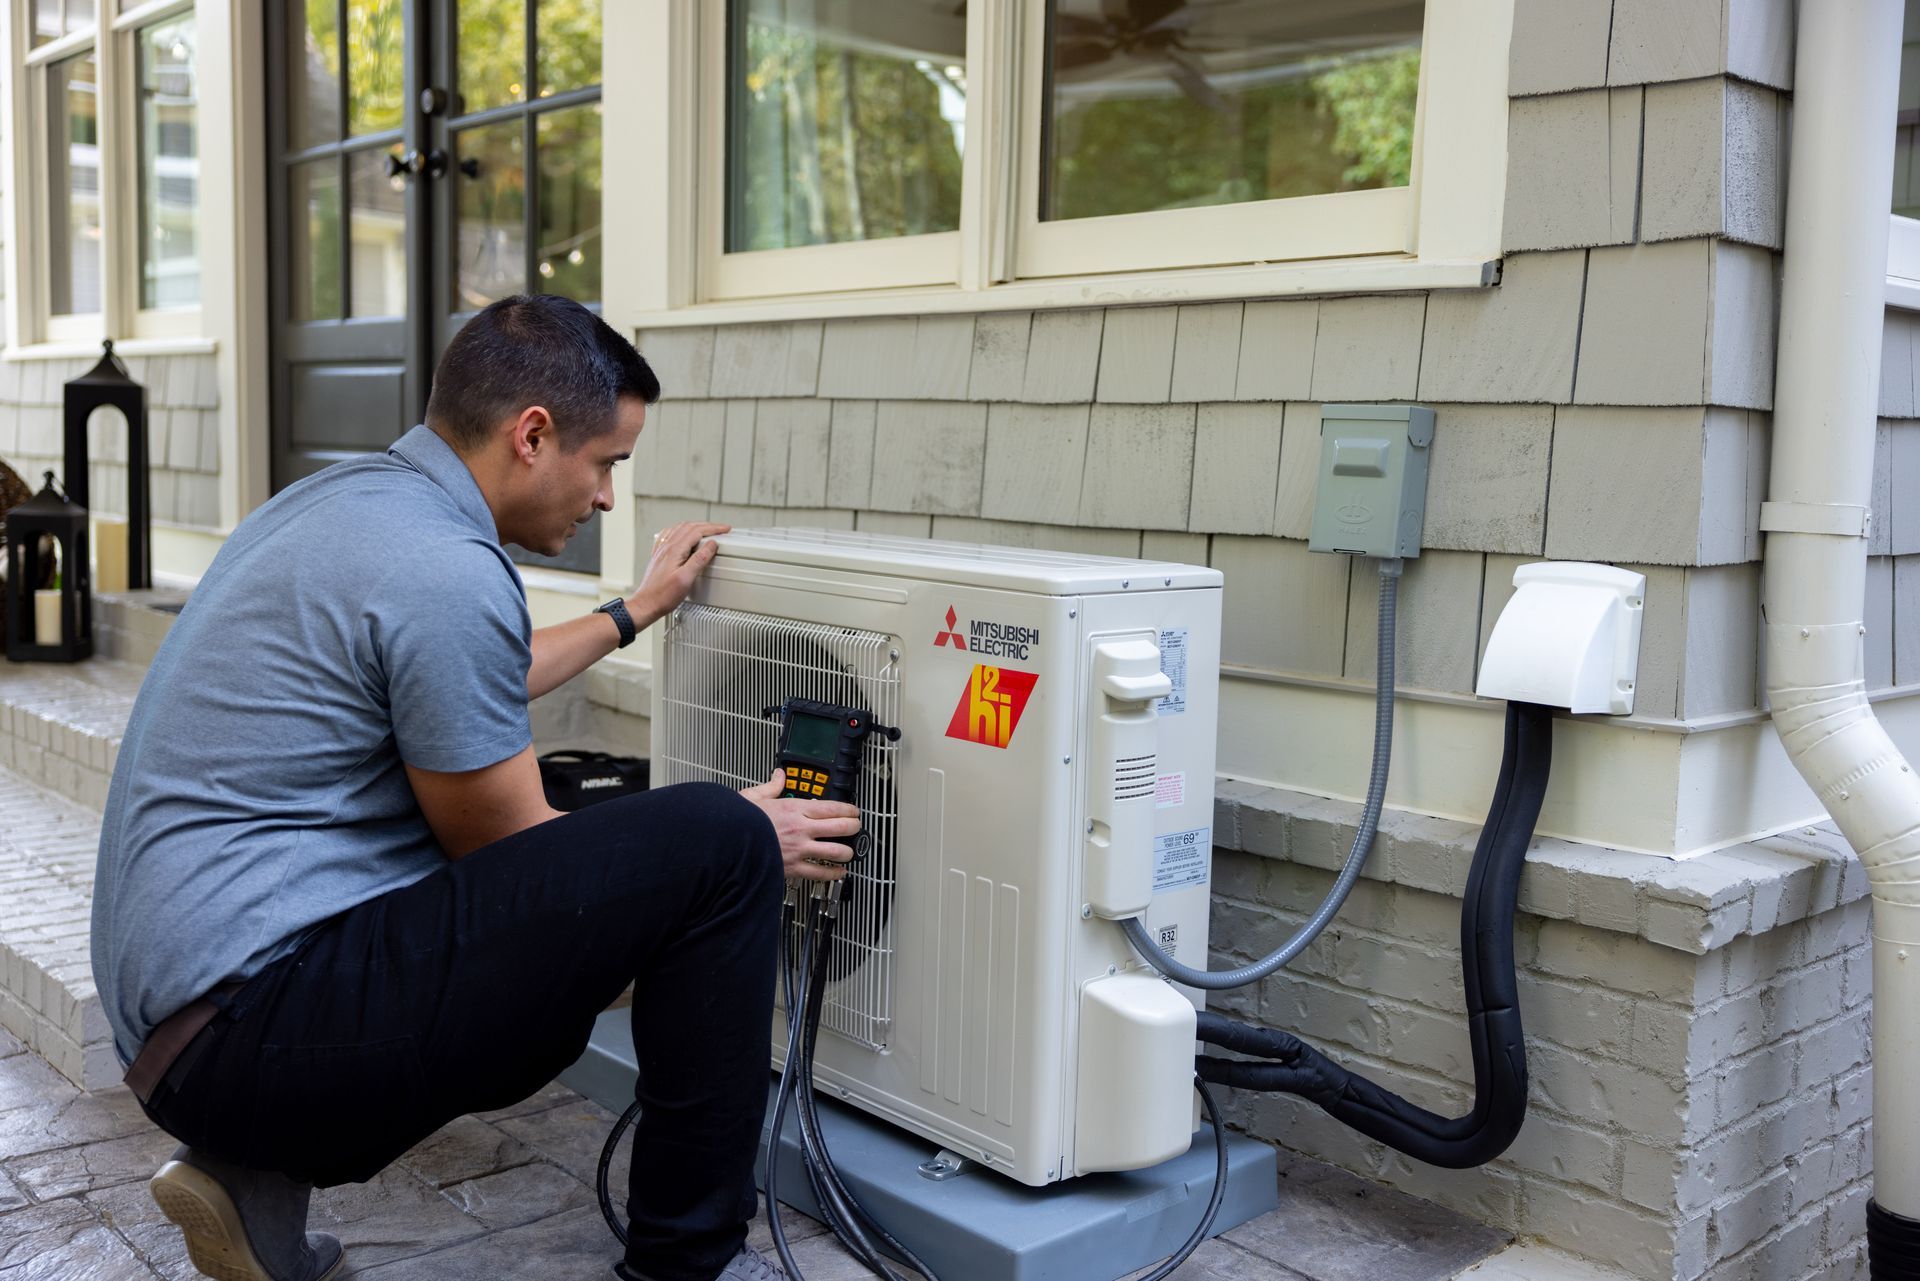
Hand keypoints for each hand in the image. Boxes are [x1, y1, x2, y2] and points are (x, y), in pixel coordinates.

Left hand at [631, 522, 729, 625]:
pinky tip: (681, 534)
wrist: (646, 604)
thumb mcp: (686, 579)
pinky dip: (680, 530)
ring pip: (679, 529)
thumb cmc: (664, 595)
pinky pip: (669, 536)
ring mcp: (661, 551)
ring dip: (695, 526)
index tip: (724, 529)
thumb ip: (699, 559)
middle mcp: (666, 547)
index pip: (697, 531)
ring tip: (706, 529)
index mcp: (674, 550)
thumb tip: (711, 545)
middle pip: (688, 527)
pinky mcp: (659, 556)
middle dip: (707, 525)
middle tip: (720, 528)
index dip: (713, 528)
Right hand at [739, 770, 861, 881]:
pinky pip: (820, 873)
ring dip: (847, 851)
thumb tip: (779, 776)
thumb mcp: (754, 796)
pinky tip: (838, 872)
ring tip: (850, 851)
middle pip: (841, 827)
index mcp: (794, 808)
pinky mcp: (793, 867)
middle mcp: (801, 828)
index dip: (849, 809)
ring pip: (836, 851)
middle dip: (854, 828)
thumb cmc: (737, 821)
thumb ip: (772, 786)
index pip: (832, 807)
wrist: (726, 841)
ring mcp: (799, 849)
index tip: (853, 811)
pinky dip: (833, 873)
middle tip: (857, 828)